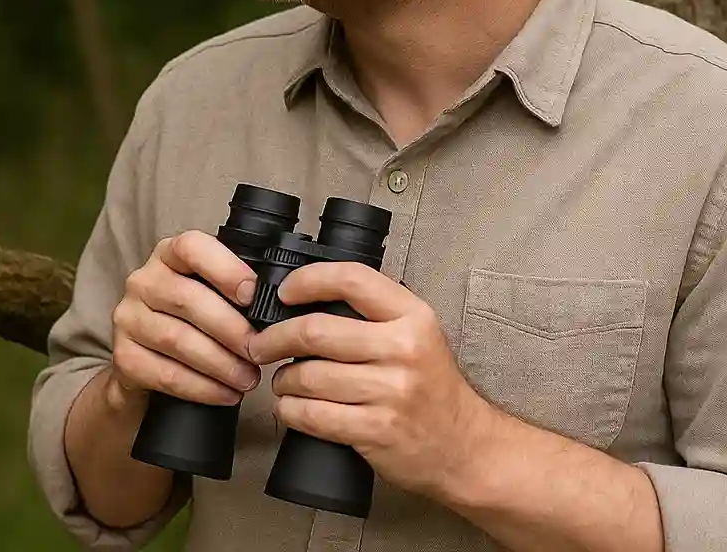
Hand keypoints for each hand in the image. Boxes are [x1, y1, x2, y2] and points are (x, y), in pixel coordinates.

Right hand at [109, 230, 262, 408]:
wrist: (146, 364)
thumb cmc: (192, 323)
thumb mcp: (210, 294)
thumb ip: (235, 290)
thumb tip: (280, 305)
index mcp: (168, 255)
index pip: (192, 247)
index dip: (225, 269)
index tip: (253, 296)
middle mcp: (143, 281)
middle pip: (189, 299)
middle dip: (232, 330)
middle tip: (260, 352)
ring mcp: (127, 318)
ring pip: (178, 339)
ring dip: (221, 364)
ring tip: (248, 378)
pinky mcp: (123, 355)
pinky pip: (166, 374)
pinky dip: (202, 388)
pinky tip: (225, 393)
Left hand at [246, 261, 496, 501]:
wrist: (465, 447)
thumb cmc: (431, 388)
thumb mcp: (416, 335)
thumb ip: (373, 314)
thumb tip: (306, 299)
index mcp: (412, 317)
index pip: (351, 279)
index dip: (307, 281)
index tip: (284, 293)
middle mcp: (403, 349)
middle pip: (315, 331)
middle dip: (275, 339)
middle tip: (261, 345)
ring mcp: (391, 392)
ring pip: (308, 376)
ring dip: (283, 381)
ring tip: (284, 382)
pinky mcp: (377, 430)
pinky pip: (313, 415)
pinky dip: (291, 411)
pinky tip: (291, 408)